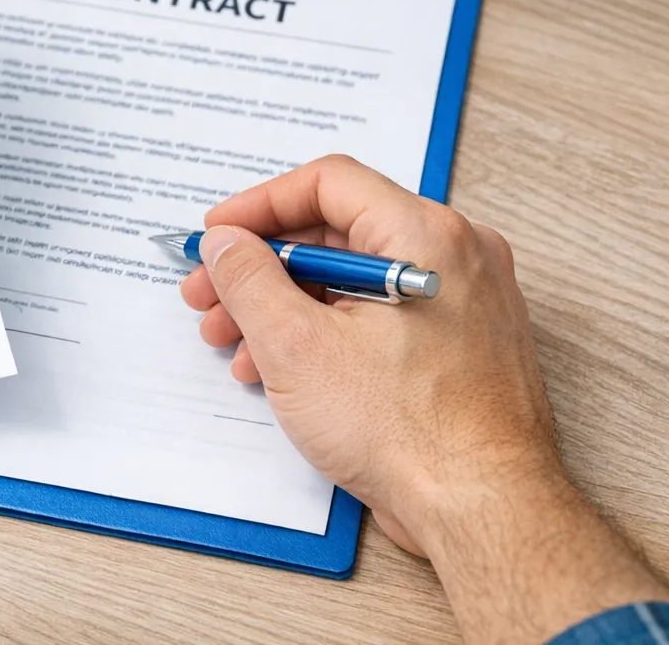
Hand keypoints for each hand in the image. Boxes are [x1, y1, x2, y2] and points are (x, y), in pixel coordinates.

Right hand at [181, 155, 663, 640]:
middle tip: (212, 294)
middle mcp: (455, 256)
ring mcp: (465, 301)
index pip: (328, 184)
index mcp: (425, 235)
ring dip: (286, 305)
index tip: (217, 236)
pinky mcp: (461, 345)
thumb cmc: (411, 433)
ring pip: (355, 279)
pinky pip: (382, 315)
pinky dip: (327, 331)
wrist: (483, 511)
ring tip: (238, 344)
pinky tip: (283, 369)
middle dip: (262, 268)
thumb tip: (226, 242)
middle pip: (337, 232)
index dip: (258, 206)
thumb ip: (249, 277)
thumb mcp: (296, 345)